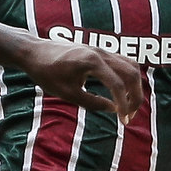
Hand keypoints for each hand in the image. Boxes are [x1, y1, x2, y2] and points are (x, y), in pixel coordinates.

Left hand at [18, 39, 143, 118]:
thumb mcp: (67, 93)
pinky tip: (122, 93)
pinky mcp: (100, 52)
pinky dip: (128, 78)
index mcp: (92, 62)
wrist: (34, 52)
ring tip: (129, 105)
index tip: (124, 120)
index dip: (125, 104)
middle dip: (136, 96)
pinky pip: (123, 62)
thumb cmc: (46, 73)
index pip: (118, 85)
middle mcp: (101, 52)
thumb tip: (113, 109)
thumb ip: (91, 102)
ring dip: (135, 86)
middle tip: (131, 116)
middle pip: (132, 73)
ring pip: (131, 65)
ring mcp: (102, 50)